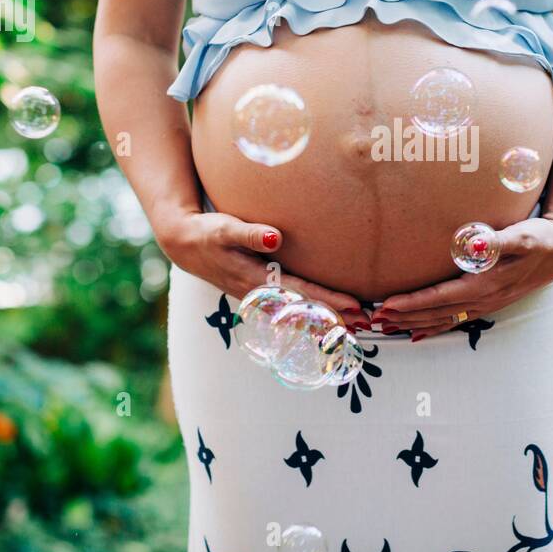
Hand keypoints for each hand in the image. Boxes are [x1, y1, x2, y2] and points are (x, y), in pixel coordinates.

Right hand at [154, 210, 369, 326]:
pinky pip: (291, 304)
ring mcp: (261, 295)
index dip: (328, 300)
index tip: (354, 306)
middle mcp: (261, 293)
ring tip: (356, 323)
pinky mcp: (260, 290)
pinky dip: (311, 310)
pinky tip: (328, 315)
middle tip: (368, 322)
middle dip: (335, 315)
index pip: (300, 293)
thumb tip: (276, 237)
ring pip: (299, 310)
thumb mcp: (225, 229)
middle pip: (304, 308)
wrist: (185, 243)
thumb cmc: (207, 233)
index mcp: (255, 280)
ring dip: (326, 316)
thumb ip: (250, 233)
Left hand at [375, 216, 552, 339]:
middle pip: (437, 312)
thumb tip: (473, 245)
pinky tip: (417, 334)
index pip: (441, 296)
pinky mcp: (489, 301)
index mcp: (487, 283)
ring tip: (386, 327)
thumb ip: (497, 241)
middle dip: (405, 316)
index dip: (413, 302)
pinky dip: (434, 327)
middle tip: (374, 320)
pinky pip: (456, 319)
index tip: (387, 304)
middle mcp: (484, 298)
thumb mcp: (522, 235)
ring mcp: (487, 303)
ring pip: (444, 318)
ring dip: (414, 323)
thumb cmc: (539, 237)